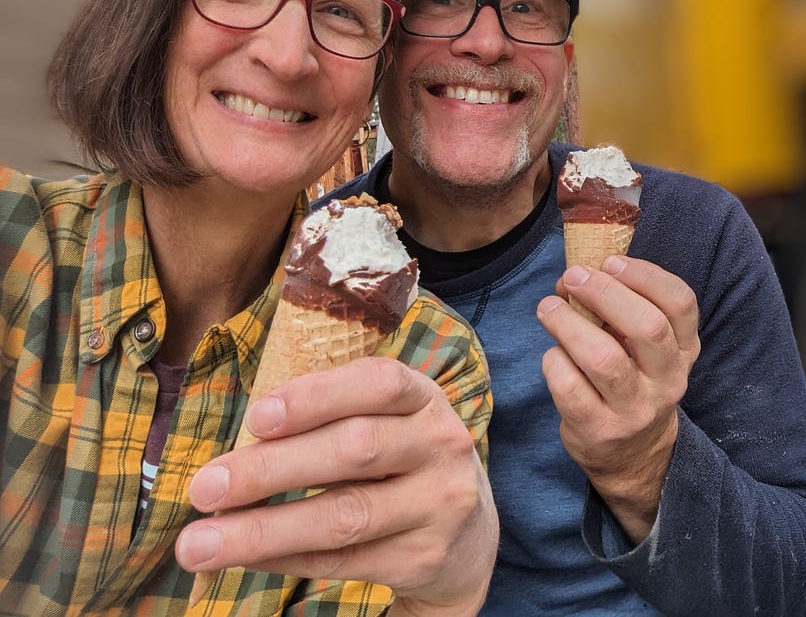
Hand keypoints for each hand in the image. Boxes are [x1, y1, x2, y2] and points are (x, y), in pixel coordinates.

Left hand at [176, 357, 496, 615]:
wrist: (468, 537)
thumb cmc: (399, 464)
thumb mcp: (388, 424)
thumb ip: (329, 421)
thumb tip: (235, 451)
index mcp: (425, 399)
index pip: (379, 383)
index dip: (317, 396)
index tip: (257, 417)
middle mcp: (441, 445)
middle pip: (355, 450)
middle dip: (271, 468)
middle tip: (204, 487)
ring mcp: (439, 504)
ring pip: (344, 516)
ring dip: (263, 530)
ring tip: (198, 544)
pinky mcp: (423, 557)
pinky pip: (342, 561)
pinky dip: (284, 559)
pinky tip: (242, 558)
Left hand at [538, 255, 699, 542]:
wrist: (634, 455)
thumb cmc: (635, 381)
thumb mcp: (647, 349)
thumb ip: (623, 310)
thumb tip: (576, 275)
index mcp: (684, 350)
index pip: (681, 304)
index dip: (646, 276)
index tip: (611, 262)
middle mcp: (668, 380)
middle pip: (647, 327)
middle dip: (605, 294)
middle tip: (572, 278)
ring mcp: (635, 409)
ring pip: (605, 359)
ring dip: (569, 324)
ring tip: (549, 307)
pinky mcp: (599, 430)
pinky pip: (571, 388)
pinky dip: (554, 362)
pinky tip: (552, 353)